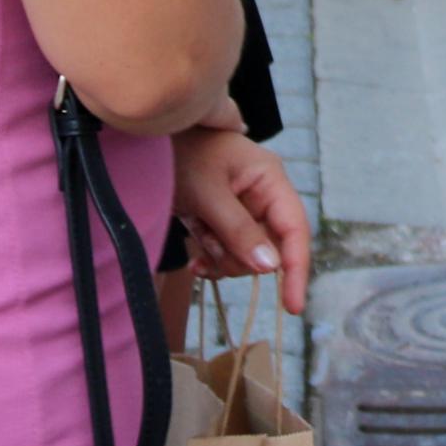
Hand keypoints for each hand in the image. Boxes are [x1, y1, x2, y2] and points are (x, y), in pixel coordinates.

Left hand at [172, 127, 310, 313]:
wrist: (149, 139)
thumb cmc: (181, 154)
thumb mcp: (208, 193)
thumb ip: (239, 230)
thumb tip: (271, 268)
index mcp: (269, 179)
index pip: (295, 229)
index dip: (297, 268)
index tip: (292, 307)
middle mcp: (263, 195)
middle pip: (269, 249)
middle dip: (239, 257)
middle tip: (209, 242)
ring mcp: (244, 208)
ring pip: (247, 256)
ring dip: (221, 256)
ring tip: (197, 233)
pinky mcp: (225, 220)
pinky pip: (229, 254)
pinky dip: (213, 260)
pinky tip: (195, 260)